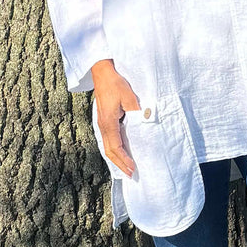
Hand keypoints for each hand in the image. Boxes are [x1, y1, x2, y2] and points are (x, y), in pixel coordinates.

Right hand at [91, 59, 139, 176]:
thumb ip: (137, 111)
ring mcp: (101, 123)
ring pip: (107, 146)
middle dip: (119, 164)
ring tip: (125, 167)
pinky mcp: (103, 119)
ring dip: (116, 158)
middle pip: (109, 151)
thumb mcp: (128, 96)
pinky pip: (107, 139)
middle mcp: (102, 125)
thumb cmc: (115, 83)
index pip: (115, 147)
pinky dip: (114, 149)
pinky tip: (120, 151)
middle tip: (130, 174)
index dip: (124, 160)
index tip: (132, 169)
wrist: (102, 72)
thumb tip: (145, 124)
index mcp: (108, 122)